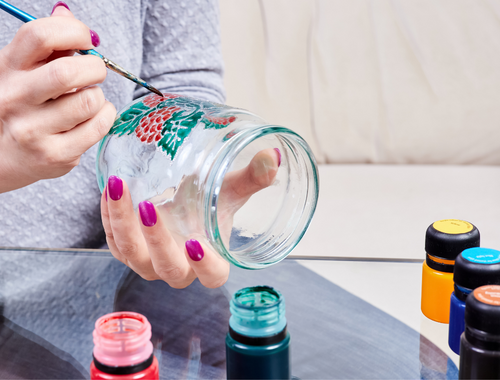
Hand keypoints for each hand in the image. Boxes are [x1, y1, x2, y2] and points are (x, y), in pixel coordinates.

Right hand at [0, 3, 115, 192]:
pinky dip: (105, 116)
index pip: (40, 35)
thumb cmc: (19, 109)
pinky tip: (93, 117)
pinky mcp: (55, 155)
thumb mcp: (20, 73)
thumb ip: (45, 47)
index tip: (86, 40)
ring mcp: (34, 130)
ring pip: (89, 101)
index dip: (74, 31)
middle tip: (95, 72)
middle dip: (95, 67)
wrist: (1, 159)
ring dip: (99, 96)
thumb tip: (67, 13)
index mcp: (7, 69)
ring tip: (88, 99)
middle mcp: (16, 98)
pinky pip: (98, 127)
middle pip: (68, 71)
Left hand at [101, 148, 280, 288]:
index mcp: (210, 261)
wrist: (182, 199)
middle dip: (157, 240)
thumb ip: (252, 177)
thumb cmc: (209, 200)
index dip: (205, 266)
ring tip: (120, 187)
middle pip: (167, 268)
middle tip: (149, 206)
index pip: (213, 277)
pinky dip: (110, 217)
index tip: (196, 243)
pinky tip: (111, 191)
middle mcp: (178, 268)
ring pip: (132, 256)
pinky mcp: (126, 250)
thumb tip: (273, 155)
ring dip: (123, 224)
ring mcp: (149, 263)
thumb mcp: (230, 188)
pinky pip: (113, 242)